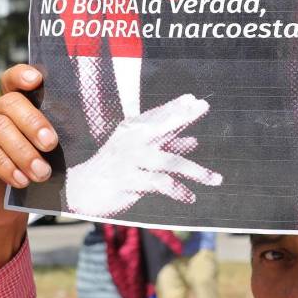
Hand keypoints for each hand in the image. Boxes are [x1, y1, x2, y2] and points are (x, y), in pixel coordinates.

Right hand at [0, 64, 57, 284]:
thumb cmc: (29, 178)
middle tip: (51, 144)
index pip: (14, 81)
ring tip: (41, 174)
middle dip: (33, 122)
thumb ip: (48, 139)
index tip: (37, 79)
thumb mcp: (43, 156)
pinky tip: (20, 180)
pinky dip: (5, 165)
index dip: (22, 75)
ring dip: (23, 152)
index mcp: (14, 107)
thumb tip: (73, 131)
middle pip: (10, 103)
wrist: (2, 212)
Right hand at [65, 94, 220, 217]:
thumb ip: (166, 145)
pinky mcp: (130, 181)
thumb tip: (194, 140)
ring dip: (196, 171)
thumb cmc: (115, 168)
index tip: (195, 99)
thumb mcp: (139, 153)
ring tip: (216, 179)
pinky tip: (190, 197)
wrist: (82, 190)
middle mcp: (132, 140)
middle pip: (163, 125)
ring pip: (170, 161)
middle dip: (184, 116)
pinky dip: (178, 191)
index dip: (177, 106)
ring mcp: (131, 160)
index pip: (159, 114)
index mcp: (133, 130)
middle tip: (203, 106)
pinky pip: (161, 184)